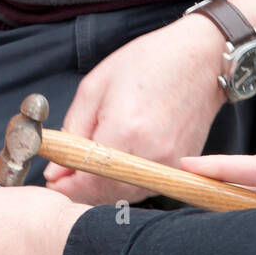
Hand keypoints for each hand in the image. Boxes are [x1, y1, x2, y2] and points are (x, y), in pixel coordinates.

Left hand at [45, 13, 228, 204]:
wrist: (200, 59)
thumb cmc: (149, 63)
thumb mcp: (95, 87)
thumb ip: (72, 132)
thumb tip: (56, 169)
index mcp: (125, 130)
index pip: (86, 180)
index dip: (65, 184)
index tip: (55, 178)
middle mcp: (150, 154)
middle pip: (105, 194)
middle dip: (81, 187)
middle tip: (69, 170)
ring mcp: (169, 164)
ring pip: (124, 195)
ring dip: (103, 186)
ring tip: (95, 161)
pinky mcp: (180, 167)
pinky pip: (144, 187)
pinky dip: (126, 181)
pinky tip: (120, 160)